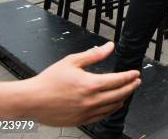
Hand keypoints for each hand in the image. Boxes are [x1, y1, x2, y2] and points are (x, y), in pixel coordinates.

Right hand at [22, 42, 140, 126]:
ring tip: (127, 92)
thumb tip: (109, 46)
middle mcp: (91, 100)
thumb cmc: (48, 81)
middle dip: (131, 87)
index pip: (118, 80)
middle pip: (120, 94)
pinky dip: (111, 109)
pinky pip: (102, 116)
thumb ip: (94, 55)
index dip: (130, 76)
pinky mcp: (81, 121)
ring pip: (113, 107)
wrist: (31, 100)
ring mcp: (86, 112)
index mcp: (90, 84)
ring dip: (123, 98)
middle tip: (136, 82)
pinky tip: (114, 104)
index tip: (136, 73)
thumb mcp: (72, 61)